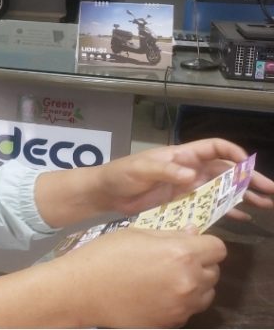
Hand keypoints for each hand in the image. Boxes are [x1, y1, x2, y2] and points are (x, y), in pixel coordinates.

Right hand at [58, 227, 225, 327]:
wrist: (81, 290)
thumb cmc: (104, 255)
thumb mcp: (135, 234)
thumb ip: (169, 235)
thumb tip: (193, 234)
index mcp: (181, 253)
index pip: (218, 248)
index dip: (205, 244)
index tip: (191, 245)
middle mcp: (188, 281)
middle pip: (214, 271)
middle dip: (198, 264)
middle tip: (173, 261)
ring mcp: (182, 305)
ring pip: (206, 293)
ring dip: (193, 285)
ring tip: (166, 279)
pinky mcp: (172, 321)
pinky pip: (188, 309)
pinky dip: (179, 302)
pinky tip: (156, 294)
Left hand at [92, 138, 273, 217]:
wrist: (106, 193)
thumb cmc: (121, 174)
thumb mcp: (140, 169)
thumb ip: (165, 170)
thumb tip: (191, 174)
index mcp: (182, 155)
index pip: (214, 148)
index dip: (232, 152)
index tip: (247, 163)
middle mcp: (190, 169)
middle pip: (226, 170)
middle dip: (248, 178)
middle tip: (270, 190)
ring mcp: (188, 187)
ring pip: (223, 189)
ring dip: (244, 195)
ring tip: (265, 204)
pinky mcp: (183, 203)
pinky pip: (210, 205)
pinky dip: (227, 210)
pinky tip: (243, 217)